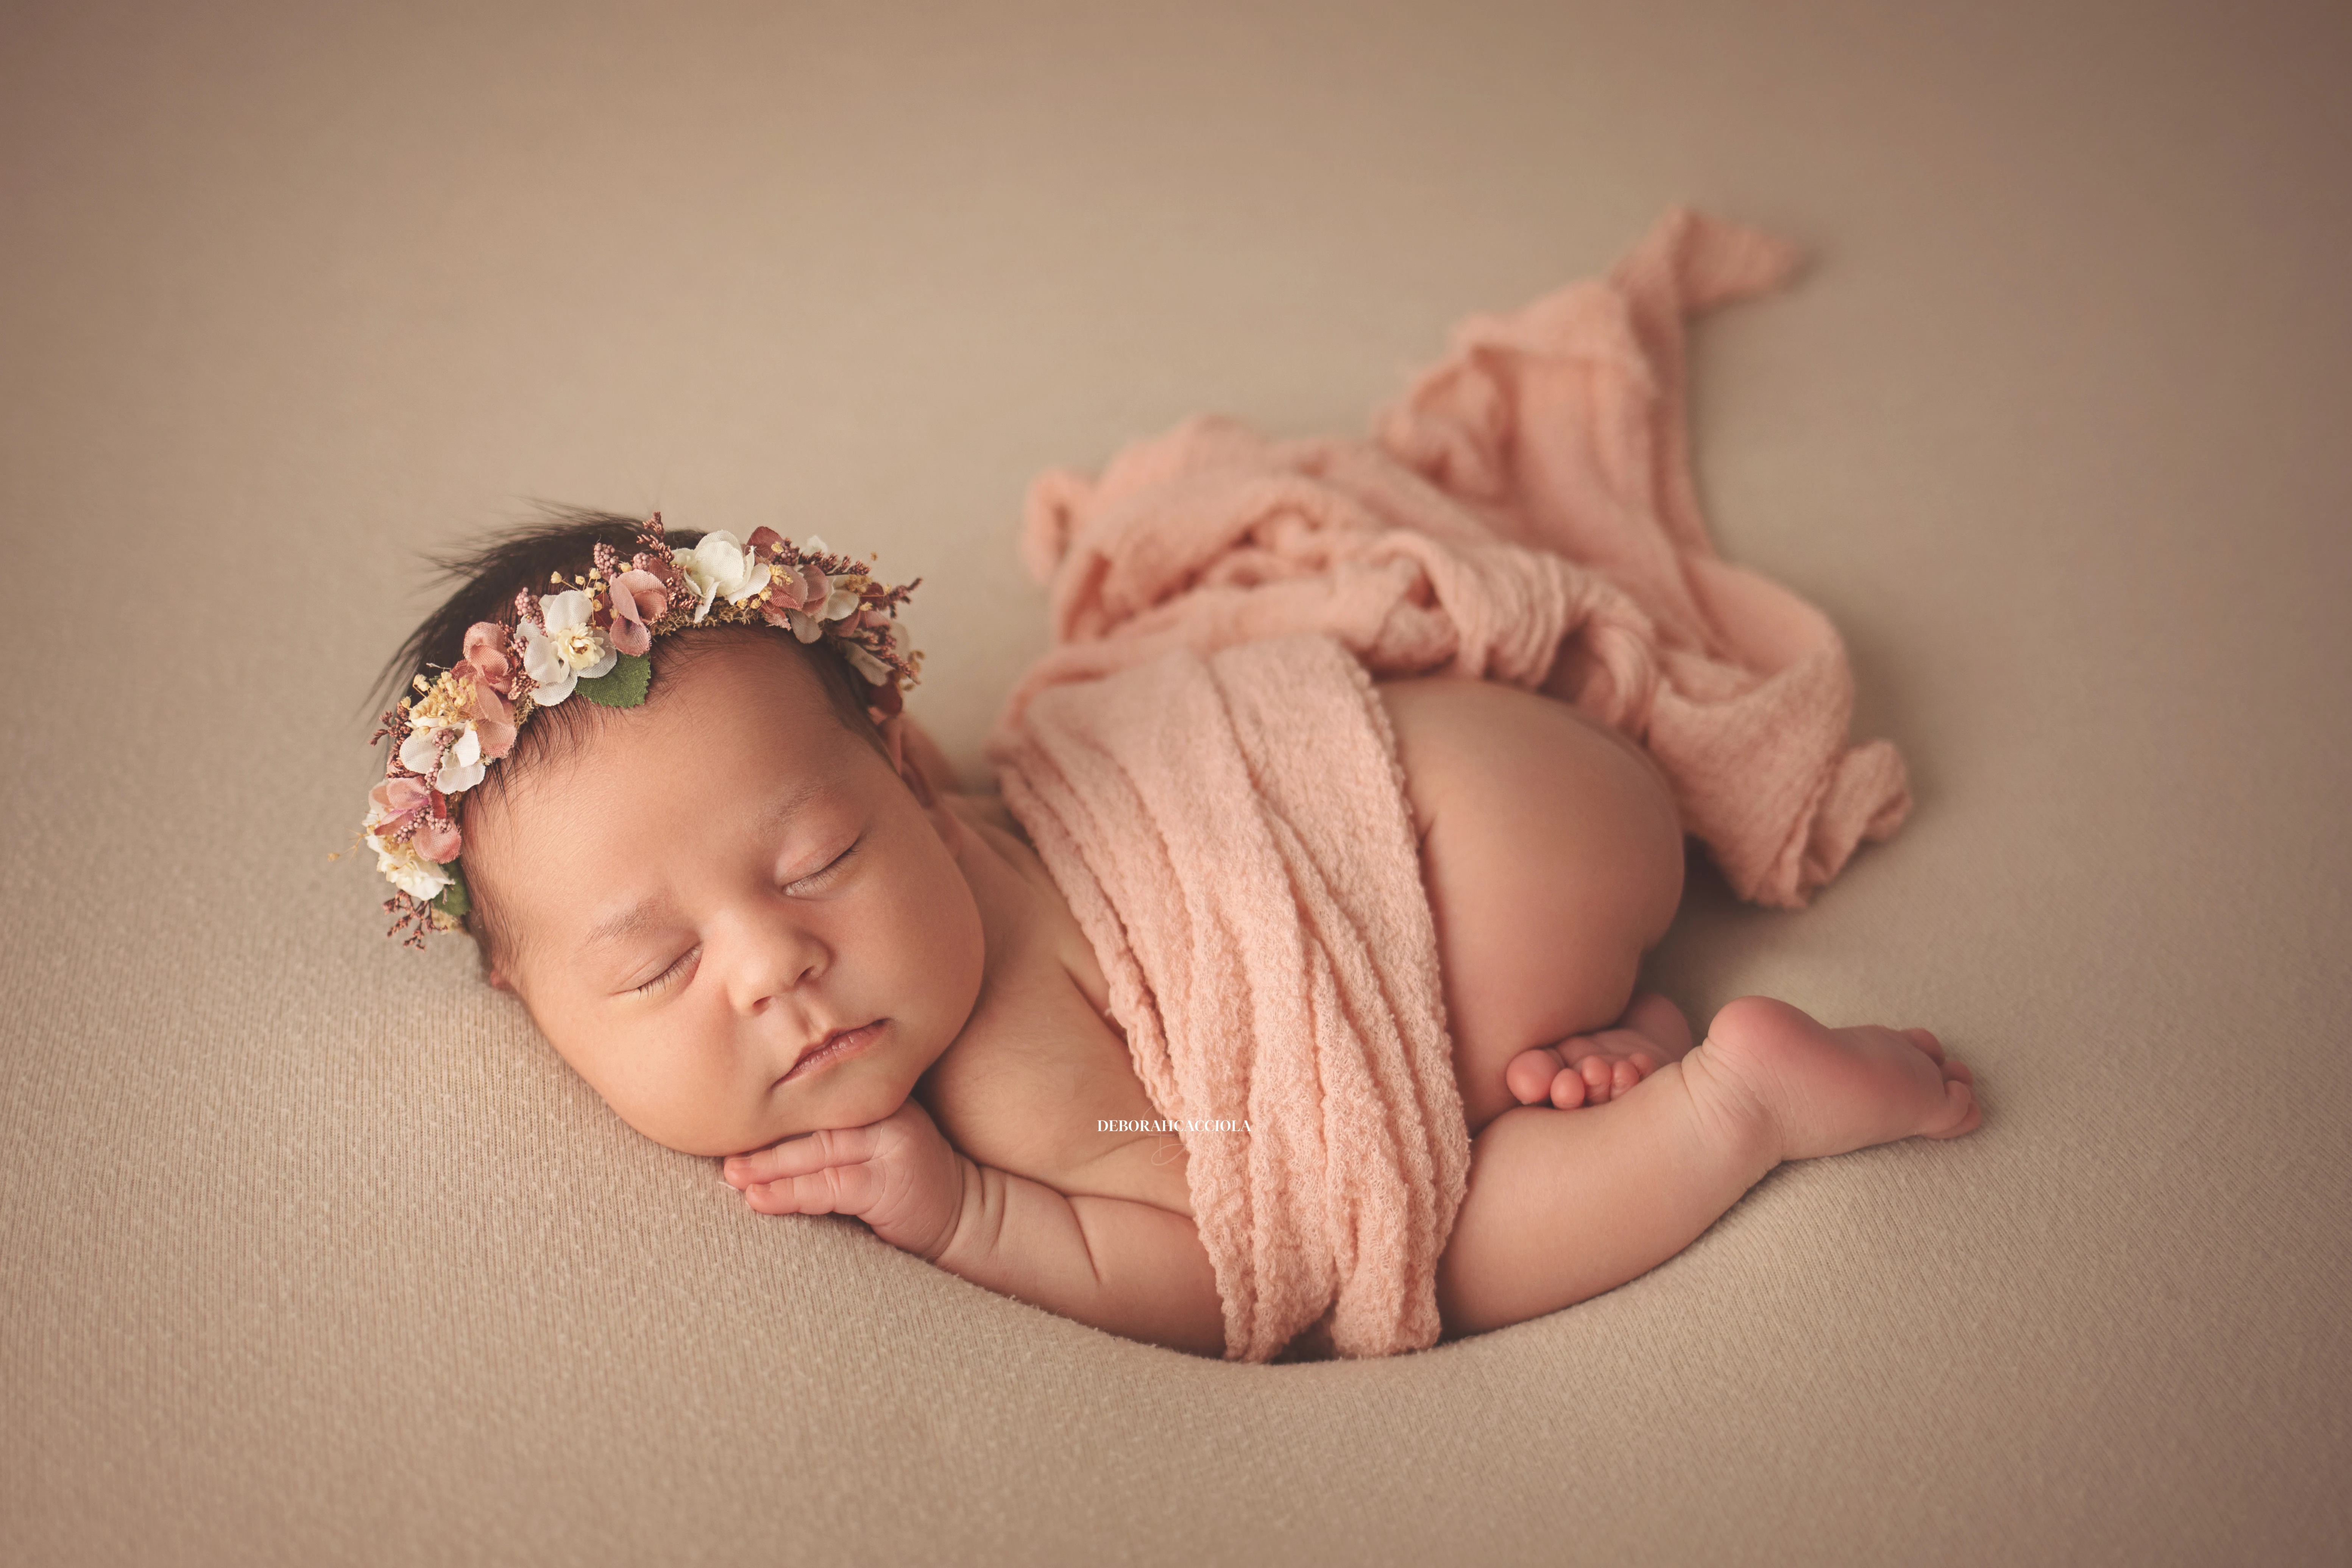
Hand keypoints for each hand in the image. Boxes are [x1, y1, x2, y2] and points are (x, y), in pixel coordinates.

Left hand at [720, 1098, 966, 1262]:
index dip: (772, 1114)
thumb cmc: (905, 1184)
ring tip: (733, 1177)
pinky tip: (761, 1199)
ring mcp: (891, 1144)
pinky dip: (791, 1193)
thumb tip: (761, 1139)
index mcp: (874, 1097)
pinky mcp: (891, 1181)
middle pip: (811, 1122)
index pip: (815, 1099)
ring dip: (768, 1166)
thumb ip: (832, 1135)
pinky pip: (830, 1186)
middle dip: (762, 1139)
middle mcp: (884, 1111)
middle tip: (721, 1153)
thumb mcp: (871, 1146)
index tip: (728, 1122)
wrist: (966, 1216)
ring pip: (817, 1151)